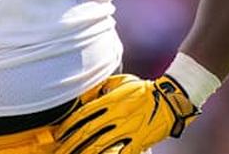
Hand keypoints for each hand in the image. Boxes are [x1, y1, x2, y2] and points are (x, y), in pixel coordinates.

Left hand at [54, 74, 199, 153]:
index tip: (59, 134)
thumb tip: (88, 94)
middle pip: (87, 132)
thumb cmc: (144, 89)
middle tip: (60, 150)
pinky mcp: (138, 142)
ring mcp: (127, 130)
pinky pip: (119, 153)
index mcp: (110, 101)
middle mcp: (116, 116)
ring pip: (99, 145)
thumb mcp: (121, 82)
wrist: (169, 99)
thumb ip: (103, 88)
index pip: (83, 115)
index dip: (68, 126)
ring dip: (84, 152)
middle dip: (71, 143)